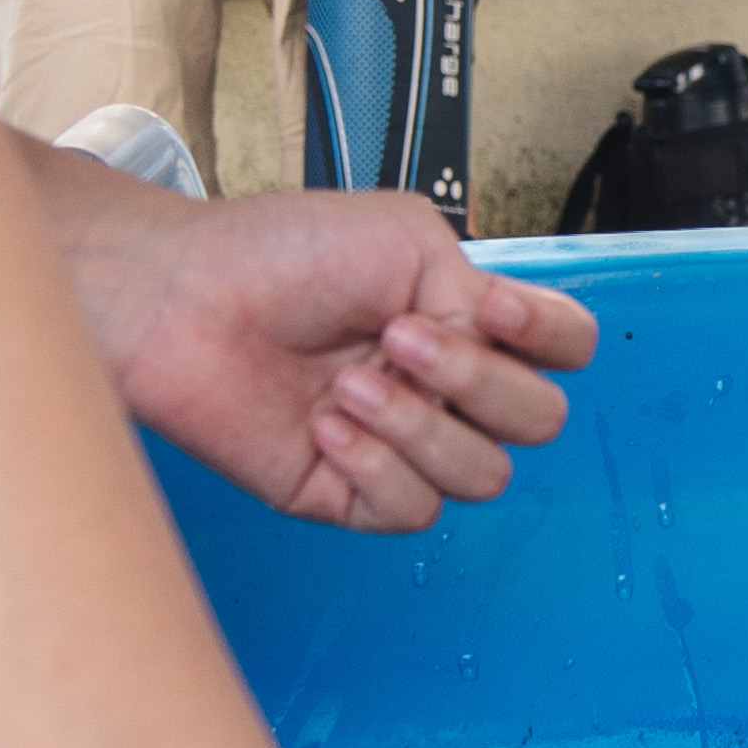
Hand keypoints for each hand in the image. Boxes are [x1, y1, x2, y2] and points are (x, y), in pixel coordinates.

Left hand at [35, 151, 596, 527]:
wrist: (182, 299)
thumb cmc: (274, 255)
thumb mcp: (406, 237)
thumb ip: (479, 292)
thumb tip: (490, 357)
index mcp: (464, 320)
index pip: (565, 347)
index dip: (549, 336)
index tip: (489, 308)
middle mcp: (442, 386)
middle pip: (541, 421)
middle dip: (479, 380)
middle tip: (402, 337)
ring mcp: (400, 443)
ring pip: (484, 476)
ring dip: (420, 424)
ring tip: (352, 381)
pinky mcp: (349, 494)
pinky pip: (413, 510)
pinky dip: (376, 465)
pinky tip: (327, 424)